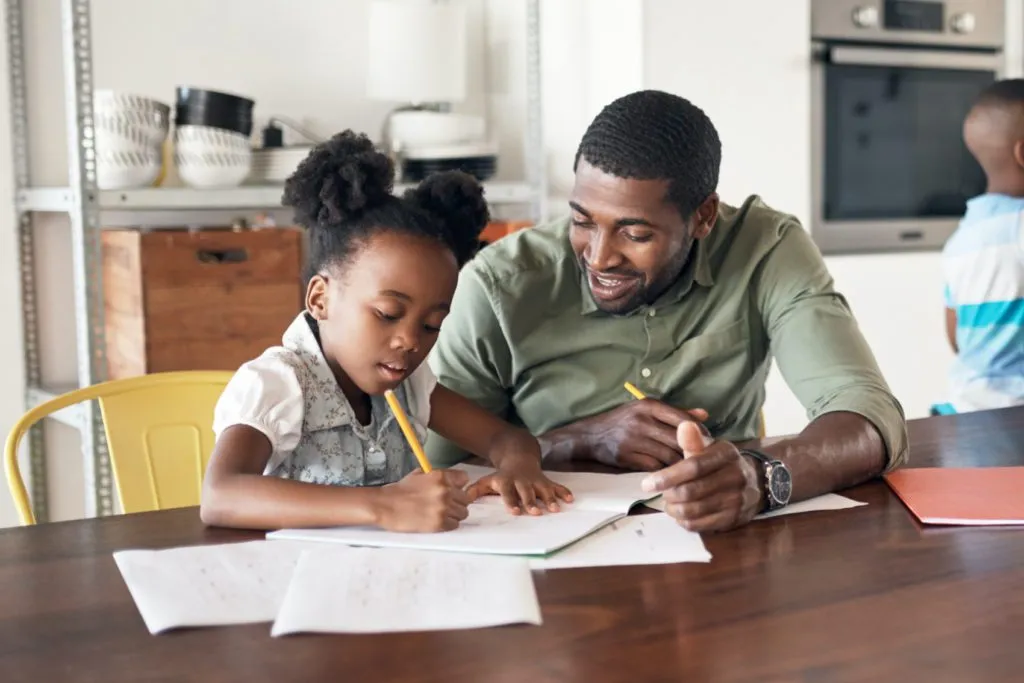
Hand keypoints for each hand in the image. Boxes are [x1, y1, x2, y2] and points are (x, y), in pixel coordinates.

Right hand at [375, 469, 470, 532]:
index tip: (454, 490)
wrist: (385, 506)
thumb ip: (440, 476)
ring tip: (440, 513)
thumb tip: (456, 482)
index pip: (464, 479)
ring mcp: (443, 507)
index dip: (459, 485)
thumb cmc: (401, 490)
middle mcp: (445, 491)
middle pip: (466, 498)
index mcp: (441, 476)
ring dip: (454, 514)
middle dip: (457, 501)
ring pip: (463, 513)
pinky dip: (448, 524)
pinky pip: (454, 525)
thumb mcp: (421, 474)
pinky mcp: (439, 523)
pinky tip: (437, 521)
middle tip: (445, 504)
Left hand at [466, 454, 573, 514]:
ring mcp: (536, 480)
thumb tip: (463, 499)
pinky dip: (563, 492)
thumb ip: (476, 490)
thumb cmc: (502, 475)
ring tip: (554, 509)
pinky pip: (556, 486)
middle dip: (531, 502)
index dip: (511, 501)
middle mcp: (523, 481)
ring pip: (544, 490)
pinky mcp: (546, 481)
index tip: (514, 511)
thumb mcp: (488, 480)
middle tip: (535, 512)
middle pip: (527, 492)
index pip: (508, 492)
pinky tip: (570, 499)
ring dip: (549, 499)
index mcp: (508, 482)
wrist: (518, 456)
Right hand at [546, 399, 708, 470]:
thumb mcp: (646, 410)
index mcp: (648, 405)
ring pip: (668, 456)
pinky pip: (655, 467)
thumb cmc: (624, 421)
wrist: (591, 436)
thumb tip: (704, 416)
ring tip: (689, 469)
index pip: (683, 419)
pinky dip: (664, 471)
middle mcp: (641, 421)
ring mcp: (633, 440)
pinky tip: (670, 474)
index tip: (709, 442)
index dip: (699, 433)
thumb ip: (675, 413)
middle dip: (692, 451)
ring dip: (680, 465)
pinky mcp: (627, 457)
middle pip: (678, 440)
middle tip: (703, 460)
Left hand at [641, 421, 762, 531]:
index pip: (694, 466)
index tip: (647, 483)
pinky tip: (680, 514)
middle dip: (669, 494)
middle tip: (661, 493)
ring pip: (694, 511)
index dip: (668, 476)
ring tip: (668, 503)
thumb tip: (684, 425)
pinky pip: (701, 525)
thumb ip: (693, 440)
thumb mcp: (710, 447)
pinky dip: (684, 521)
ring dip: (674, 509)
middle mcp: (735, 477)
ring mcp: (737, 500)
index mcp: (727, 454)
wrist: (755, 483)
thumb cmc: (721, 463)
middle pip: (691, 491)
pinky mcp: (733, 519)